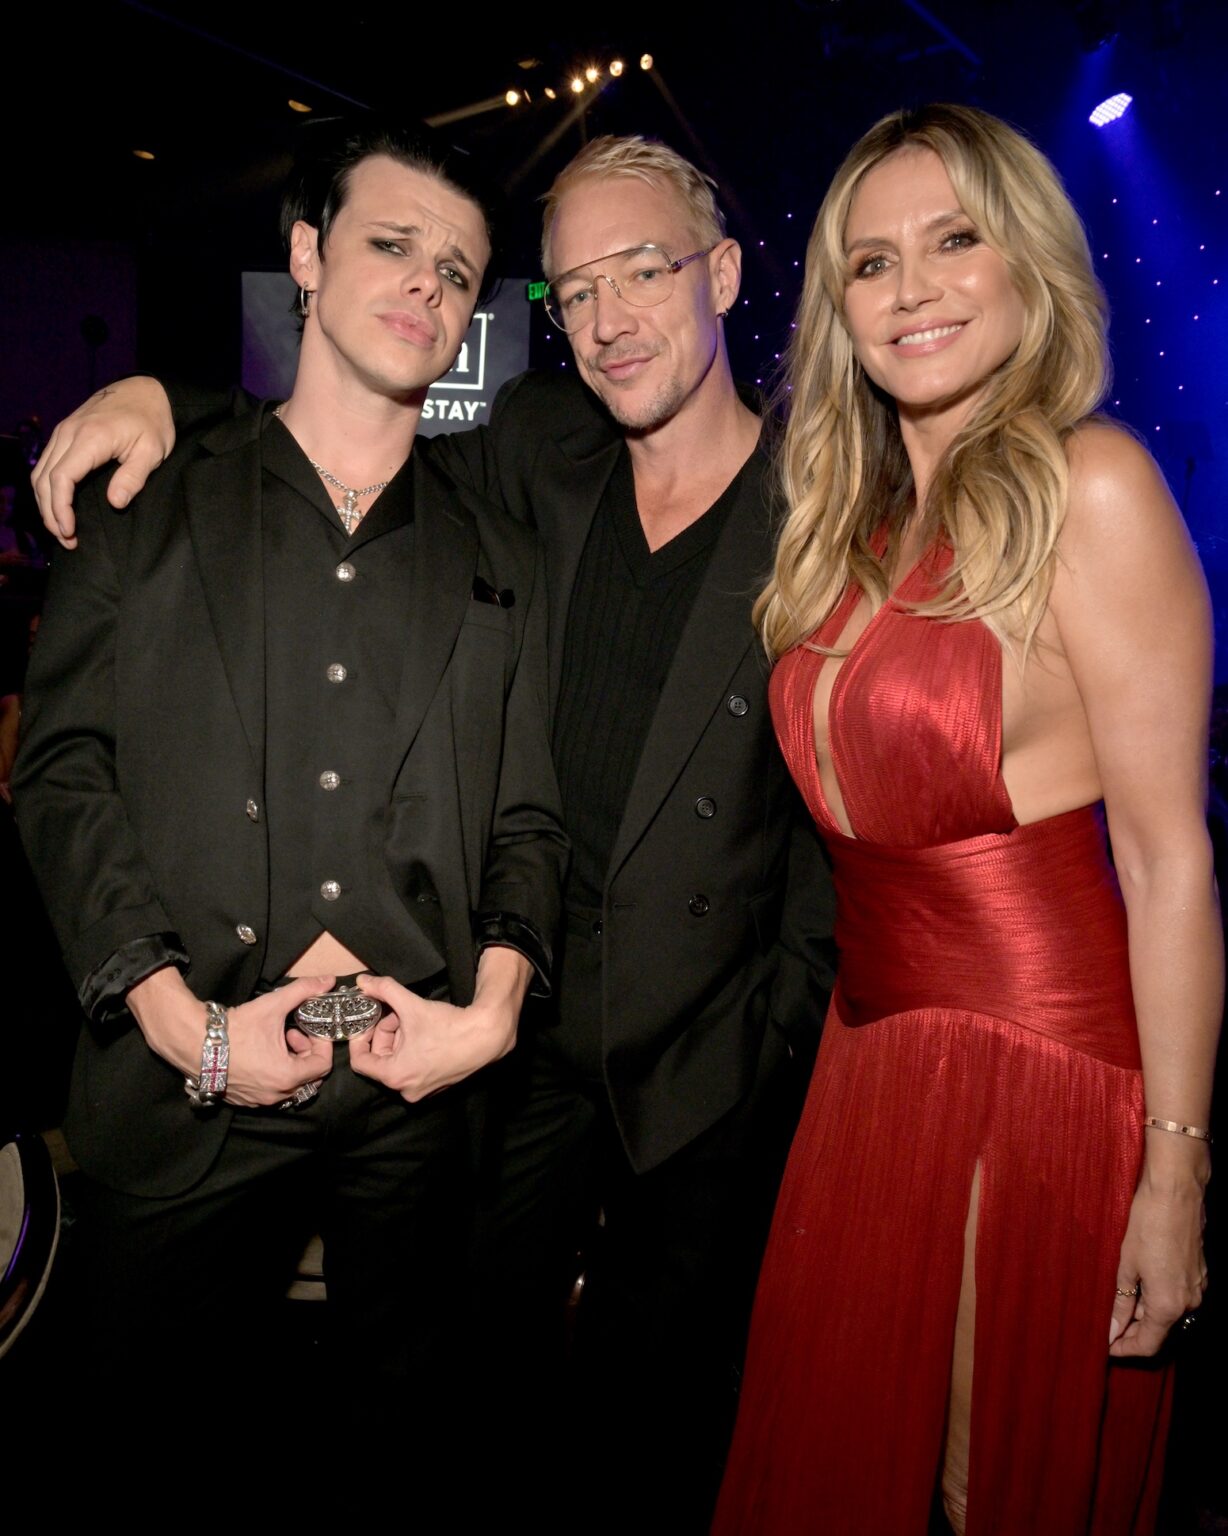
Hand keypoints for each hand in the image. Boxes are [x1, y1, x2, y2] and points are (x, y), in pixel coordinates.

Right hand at [32, 377, 175, 546]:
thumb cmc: (152, 421)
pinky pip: (45, 463)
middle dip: (50, 513)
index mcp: (90, 438)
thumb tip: (115, 502)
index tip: (70, 531)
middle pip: (44, 478)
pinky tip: (57, 504)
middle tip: (67, 540)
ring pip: (40, 471)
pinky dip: (46, 487)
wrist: (146, 390)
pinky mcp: (64, 432)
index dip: (60, 508)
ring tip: (60, 529)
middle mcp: (68, 433)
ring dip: (45, 502)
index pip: (61, 477)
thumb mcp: (152, 451)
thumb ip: (133, 477)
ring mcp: (63, 430)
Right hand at [222, 975, 336, 1107]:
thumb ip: (304, 990)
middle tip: (293, 1033)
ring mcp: (258, 1100)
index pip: (322, 1065)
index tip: (309, 1028)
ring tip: (276, 1041)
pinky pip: (270, 1091)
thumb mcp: (273, 1005)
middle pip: (308, 1078)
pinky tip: (260, 1053)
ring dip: (290, 1063)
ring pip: (289, 1086)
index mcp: (287, 1077)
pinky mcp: (243, 1100)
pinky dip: (273, 1073)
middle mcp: (275, 1095)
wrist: (194, 1042)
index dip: (321, 1044)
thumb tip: (328, 980)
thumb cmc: (236, 1027)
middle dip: (306, 1053)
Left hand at [348, 967, 523, 1102]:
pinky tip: (425, 1032)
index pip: (360, 1062)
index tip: (367, 1022)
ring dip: (399, 1040)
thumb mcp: (411, 1004)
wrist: (486, 1036)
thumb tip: (363, 982)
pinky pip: (414, 1067)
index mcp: (395, 1075)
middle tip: (396, 1014)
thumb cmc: (449, 1026)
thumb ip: (384, 990)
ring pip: (398, 1062)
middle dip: (385, 1034)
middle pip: (380, 1060)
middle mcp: (407, 1089)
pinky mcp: (436, 1086)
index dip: (359, 1038)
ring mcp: (423, 1090)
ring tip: (413, 1019)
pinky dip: (413, 1050)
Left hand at [1109, 1173, 1208, 1356]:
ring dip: (1143, 1312)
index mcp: (1168, 1305)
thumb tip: (1112, 1329)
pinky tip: (1136, 1283)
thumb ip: (1120, 1301)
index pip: (1148, 1344)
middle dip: (1132, 1330)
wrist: (1176, 1192)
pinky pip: (1176, 1295)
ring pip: (1167, 1311)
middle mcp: (1188, 1302)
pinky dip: (1156, 1296)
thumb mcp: (1126, 1265)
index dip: (1125, 1348)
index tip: (1105, 1346)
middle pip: (1158, 1329)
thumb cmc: (1147, 1224)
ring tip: (1116, 1301)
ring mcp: (1197, 1287)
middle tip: (1105, 1324)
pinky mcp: (1198, 1272)